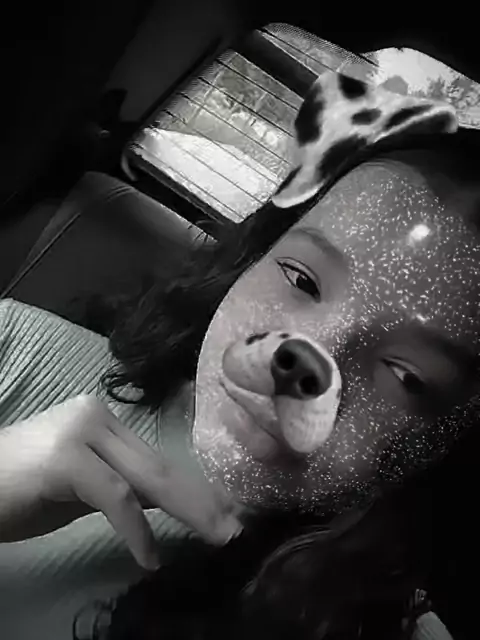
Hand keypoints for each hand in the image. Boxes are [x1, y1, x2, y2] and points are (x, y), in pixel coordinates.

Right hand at [0, 395, 241, 568]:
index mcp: (104, 420)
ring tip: (217, 536)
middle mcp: (98, 416)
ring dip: (187, 511)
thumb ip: (122, 485)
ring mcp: (82, 433)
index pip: (157, 458)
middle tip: (233, 527)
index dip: (193, 488)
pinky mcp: (67, 459)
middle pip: (160, 466)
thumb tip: (167, 500)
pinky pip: (116, 498)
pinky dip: (136, 531)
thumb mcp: (82, 486)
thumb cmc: (18, 490)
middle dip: (201, 500)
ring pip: (148, 478)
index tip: (223, 512)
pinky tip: (149, 558)